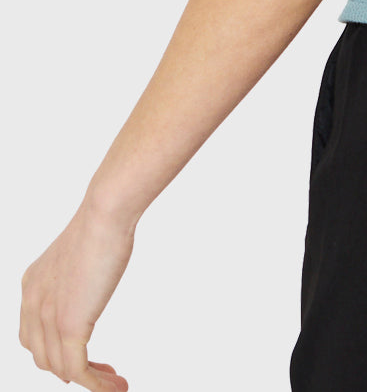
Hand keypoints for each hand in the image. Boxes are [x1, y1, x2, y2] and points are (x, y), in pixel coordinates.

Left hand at [19, 195, 134, 388]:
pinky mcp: (68, 327)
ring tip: (114, 384)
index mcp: (31, 286)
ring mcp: (48, 317)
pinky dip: (96, 385)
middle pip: (43, 357)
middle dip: (71, 369)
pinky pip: (78, 370)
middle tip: (103, 372)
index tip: (86, 355)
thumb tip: (89, 289)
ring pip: (61, 369)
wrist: (106, 213)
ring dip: (90, 381)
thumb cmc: (102, 222)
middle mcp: (32, 304)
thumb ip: (75, 279)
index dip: (56, 352)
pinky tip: (115, 386)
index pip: (33, 336)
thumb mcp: (79, 258)